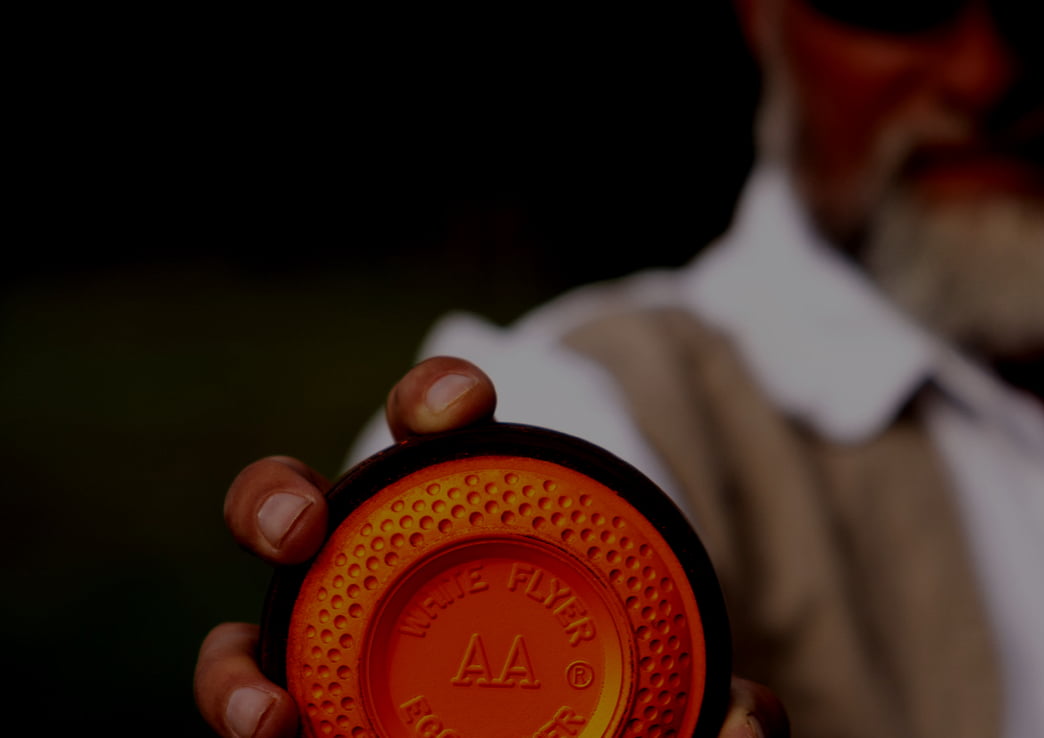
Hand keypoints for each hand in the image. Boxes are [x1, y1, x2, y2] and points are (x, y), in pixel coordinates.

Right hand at [193, 357, 785, 736]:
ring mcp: (330, 657)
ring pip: (246, 642)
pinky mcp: (309, 711)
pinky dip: (250, 721)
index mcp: (472, 521)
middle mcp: (378, 576)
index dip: (436, 398)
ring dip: (231, 668)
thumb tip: (753, 717)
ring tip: (265, 710)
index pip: (440, 432)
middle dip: (275, 501)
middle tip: (297, 528)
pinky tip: (275, 735)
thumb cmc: (617, 694)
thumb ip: (718, 699)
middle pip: (302, 516)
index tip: (458, 408)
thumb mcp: (676, 683)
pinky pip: (261, 712)